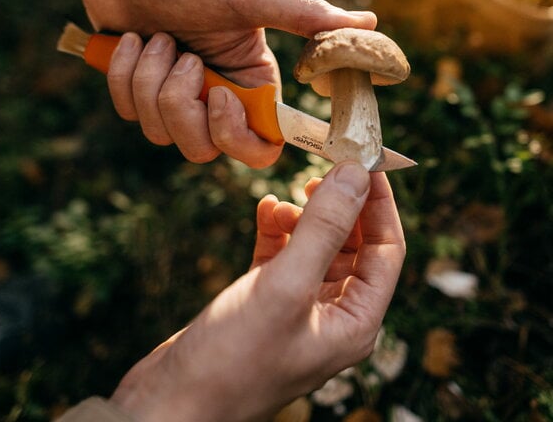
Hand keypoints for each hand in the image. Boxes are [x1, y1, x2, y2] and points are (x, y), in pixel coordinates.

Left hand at [35, 0, 376, 166]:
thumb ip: (306, 15)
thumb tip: (369, 23)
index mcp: (252, 83)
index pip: (261, 146)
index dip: (237, 136)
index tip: (216, 96)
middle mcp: (220, 101)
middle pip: (204, 149)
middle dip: (180, 102)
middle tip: (180, 52)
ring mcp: (180, 104)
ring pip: (163, 134)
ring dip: (149, 80)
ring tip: (155, 38)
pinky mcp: (143, 101)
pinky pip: (131, 115)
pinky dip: (124, 74)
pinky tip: (129, 41)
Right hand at [110, 163, 405, 421]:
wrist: (170, 401)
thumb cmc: (232, 359)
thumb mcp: (285, 286)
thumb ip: (325, 228)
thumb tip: (357, 174)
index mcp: (355, 322)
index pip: (386, 249)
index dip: (379, 203)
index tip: (365, 159)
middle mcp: (332, 314)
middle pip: (353, 243)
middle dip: (340, 204)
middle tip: (323, 166)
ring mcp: (298, 307)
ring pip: (316, 245)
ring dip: (305, 215)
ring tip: (286, 197)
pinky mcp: (265, 300)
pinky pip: (283, 254)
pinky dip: (278, 230)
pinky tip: (266, 212)